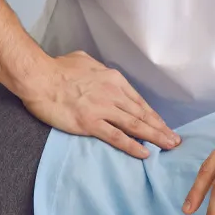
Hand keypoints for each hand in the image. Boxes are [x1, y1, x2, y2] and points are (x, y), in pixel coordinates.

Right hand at [21, 50, 179, 158]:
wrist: (39, 77)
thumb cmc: (58, 67)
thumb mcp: (86, 61)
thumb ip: (98, 70)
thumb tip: (100, 72)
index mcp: (114, 80)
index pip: (139, 101)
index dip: (153, 116)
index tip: (163, 125)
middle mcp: (113, 94)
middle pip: (142, 114)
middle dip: (161, 128)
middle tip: (175, 141)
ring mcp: (103, 109)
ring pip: (135, 126)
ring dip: (155, 137)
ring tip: (169, 146)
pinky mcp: (90, 123)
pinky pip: (116, 137)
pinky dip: (132, 146)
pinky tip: (145, 153)